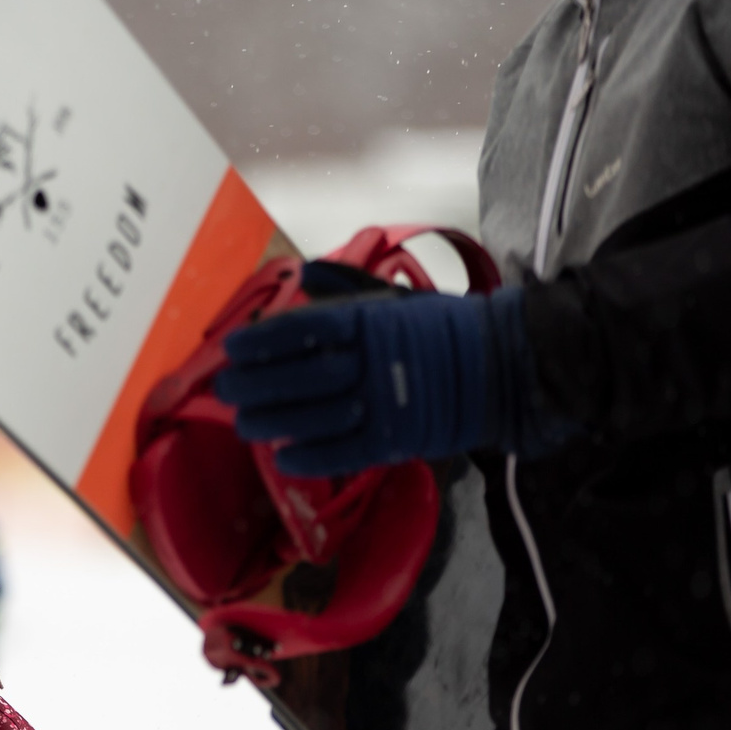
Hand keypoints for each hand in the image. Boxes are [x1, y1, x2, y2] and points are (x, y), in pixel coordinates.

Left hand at [215, 285, 568, 477]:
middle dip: (257, 385)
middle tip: (226, 390)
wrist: (504, 366)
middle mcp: (372, 360)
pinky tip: (283, 457)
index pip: (304, 330)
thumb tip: (306, 271)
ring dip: (273, 422)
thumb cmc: (443, 330)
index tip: (232, 348)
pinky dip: (310, 457)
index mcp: (370, 321)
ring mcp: (384, 402)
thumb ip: (347, 289)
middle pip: (301, 376)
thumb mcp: (395, 300)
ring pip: (315, 416)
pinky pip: (344, 452)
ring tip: (243, 424)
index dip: (263, 342)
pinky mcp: (397, 439)